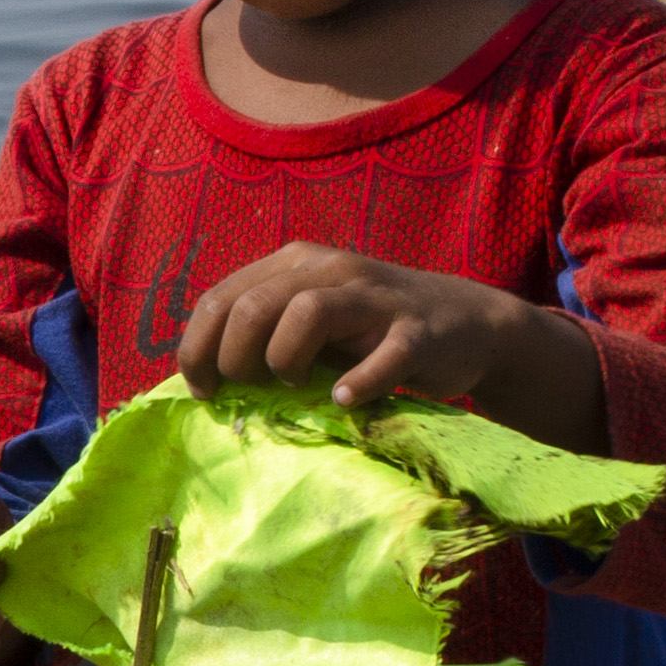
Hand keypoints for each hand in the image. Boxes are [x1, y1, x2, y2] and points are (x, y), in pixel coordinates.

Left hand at [172, 242, 604, 448]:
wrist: (467, 324)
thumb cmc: (372, 333)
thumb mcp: (311, 321)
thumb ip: (262, 333)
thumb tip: (201, 377)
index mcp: (295, 264)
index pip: (220, 298)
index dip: (197, 348)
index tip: (204, 391)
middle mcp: (332, 270)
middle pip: (253, 306)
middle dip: (235, 359)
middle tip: (250, 390)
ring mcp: (377, 298)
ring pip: (307, 312)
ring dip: (285, 360)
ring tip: (296, 385)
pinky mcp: (418, 332)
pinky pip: (385, 356)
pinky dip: (359, 383)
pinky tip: (346, 401)